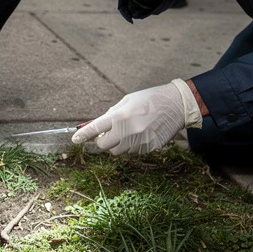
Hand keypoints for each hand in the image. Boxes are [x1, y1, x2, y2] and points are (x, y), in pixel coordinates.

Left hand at [73, 80, 202, 154]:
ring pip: (118, 151)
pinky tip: (142, 133)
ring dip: (118, 144)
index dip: (83, 136)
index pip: (95, 129)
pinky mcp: (149, 148)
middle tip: (108, 133)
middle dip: (103, 140)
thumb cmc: (150, 99)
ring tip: (130, 130)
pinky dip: (132, 146)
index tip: (75, 140)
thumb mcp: (128, 100)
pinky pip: (133, 152)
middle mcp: (128, 131)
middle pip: (104, 146)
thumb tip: (99, 126)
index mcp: (120, 116)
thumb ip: (112, 114)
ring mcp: (139, 142)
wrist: (177, 105)